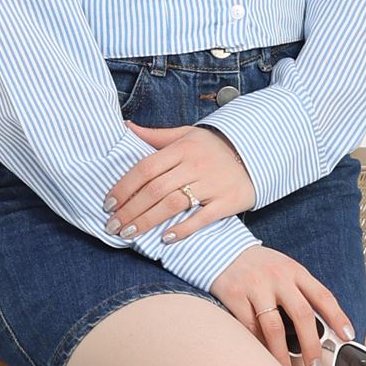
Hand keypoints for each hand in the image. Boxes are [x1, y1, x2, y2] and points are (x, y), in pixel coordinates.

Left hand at [102, 120, 254, 242]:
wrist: (256, 153)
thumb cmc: (214, 147)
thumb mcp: (186, 134)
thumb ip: (155, 136)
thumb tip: (125, 127)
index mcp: (182, 148)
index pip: (145, 168)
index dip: (124, 187)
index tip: (108, 203)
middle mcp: (195, 165)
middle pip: (155, 190)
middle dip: (130, 210)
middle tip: (112, 226)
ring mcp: (212, 184)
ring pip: (173, 204)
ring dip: (148, 221)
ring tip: (129, 234)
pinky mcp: (228, 201)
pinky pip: (202, 218)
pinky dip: (183, 229)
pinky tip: (165, 238)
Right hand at [208, 245, 357, 365]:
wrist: (221, 249)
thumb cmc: (258, 265)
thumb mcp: (284, 269)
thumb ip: (300, 292)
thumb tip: (319, 326)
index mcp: (295, 271)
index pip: (323, 296)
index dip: (338, 317)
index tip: (348, 336)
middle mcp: (278, 277)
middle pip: (302, 315)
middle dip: (311, 345)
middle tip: (314, 364)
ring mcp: (256, 286)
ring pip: (274, 327)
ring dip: (281, 353)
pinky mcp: (235, 295)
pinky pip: (249, 327)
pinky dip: (258, 344)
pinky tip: (263, 354)